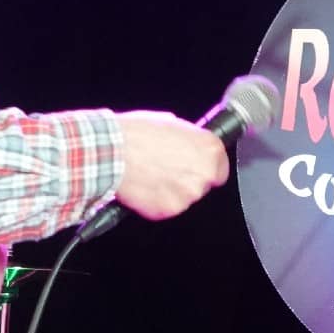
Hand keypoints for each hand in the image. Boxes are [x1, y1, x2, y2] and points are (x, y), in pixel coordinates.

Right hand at [113, 111, 230, 220]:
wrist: (112, 152)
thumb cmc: (137, 135)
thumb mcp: (171, 123)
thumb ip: (189, 139)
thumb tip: (189, 145)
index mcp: (209, 149)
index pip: (221, 167)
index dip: (206, 167)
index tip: (196, 167)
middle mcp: (204, 173)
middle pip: (204, 184)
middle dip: (187, 179)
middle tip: (166, 169)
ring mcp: (188, 194)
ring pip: (185, 197)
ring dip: (172, 191)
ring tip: (151, 174)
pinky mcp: (170, 209)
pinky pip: (167, 208)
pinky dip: (157, 202)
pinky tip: (145, 186)